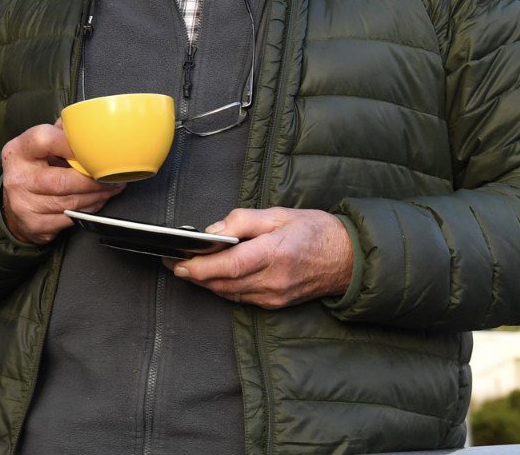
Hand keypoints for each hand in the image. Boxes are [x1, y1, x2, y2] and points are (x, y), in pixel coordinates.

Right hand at [0, 123, 123, 243]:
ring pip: (70, 202)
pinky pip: (69, 218)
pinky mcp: (34, 224)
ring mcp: (24, 204)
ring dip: (96, 196)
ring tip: (111, 188)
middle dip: (93, 181)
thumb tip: (91, 126)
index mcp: (19, 150)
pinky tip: (97, 202)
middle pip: (63, 180)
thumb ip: (62, 133)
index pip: (44, 140)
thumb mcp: (40, 145)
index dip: (71, 145)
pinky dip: (88, 210)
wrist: (14, 201)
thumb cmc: (34, 166)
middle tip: (112, 177)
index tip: (93, 150)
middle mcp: (18, 177)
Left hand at [164, 206, 352, 307]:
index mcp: (275, 253)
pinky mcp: (275, 304)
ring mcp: (274, 296)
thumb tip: (214, 231)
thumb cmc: (315, 231)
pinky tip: (212, 275)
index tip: (179, 262)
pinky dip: (223, 287)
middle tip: (172, 261)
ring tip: (185, 266)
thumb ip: (243, 220)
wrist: (347, 259)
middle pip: (223, 282)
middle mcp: (273, 280)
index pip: (230, 265)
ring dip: (205, 282)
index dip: (201, 266)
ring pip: (228, 293)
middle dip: (194, 274)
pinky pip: (240, 297)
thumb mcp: (279, 214)